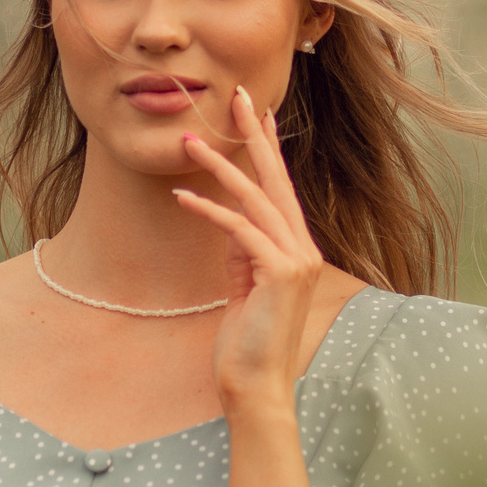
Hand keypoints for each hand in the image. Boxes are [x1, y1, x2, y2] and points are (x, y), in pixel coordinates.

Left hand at [173, 87, 323, 413]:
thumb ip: (240, 254)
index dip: (269, 150)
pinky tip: (183, 195)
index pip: (281, 190)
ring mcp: (295, 260)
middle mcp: (303, 249)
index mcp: (297, 251)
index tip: (257, 115)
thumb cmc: (247, 347)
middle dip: (254, 137)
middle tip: (239, 97)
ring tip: (188, 141)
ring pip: (255, 198)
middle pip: (276, 181)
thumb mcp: (241, 289)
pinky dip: (209, 209)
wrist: (258, 389)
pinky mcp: (279, 273)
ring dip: (219, 166)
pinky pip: (238, 230)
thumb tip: (228, 217)